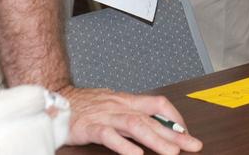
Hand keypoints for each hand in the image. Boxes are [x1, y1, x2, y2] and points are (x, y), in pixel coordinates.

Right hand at [61, 86, 201, 154]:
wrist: (55, 100)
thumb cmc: (83, 105)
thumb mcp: (112, 106)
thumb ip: (131, 116)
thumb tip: (154, 126)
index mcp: (126, 100)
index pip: (157, 104)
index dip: (174, 117)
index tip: (186, 132)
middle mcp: (118, 106)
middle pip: (151, 118)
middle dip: (174, 133)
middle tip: (192, 144)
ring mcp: (105, 116)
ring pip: (135, 125)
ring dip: (156, 139)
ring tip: (171, 152)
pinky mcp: (89, 127)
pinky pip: (109, 135)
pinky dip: (123, 145)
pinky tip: (135, 154)